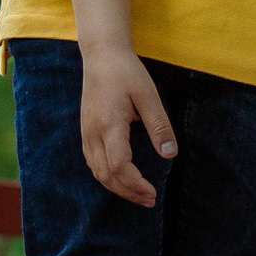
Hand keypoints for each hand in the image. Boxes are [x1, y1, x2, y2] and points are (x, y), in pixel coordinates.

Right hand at [79, 49, 175, 208]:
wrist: (101, 54)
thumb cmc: (126, 72)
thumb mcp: (148, 95)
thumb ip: (159, 126)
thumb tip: (170, 155)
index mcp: (109, 125)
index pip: (119, 166)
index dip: (135, 184)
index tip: (153, 192)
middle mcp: (93, 133)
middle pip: (106, 175)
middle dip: (128, 192)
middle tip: (150, 200)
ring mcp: (86, 133)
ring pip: (97, 172)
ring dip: (117, 187)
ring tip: (139, 194)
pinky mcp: (85, 131)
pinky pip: (92, 162)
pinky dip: (107, 176)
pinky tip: (122, 179)